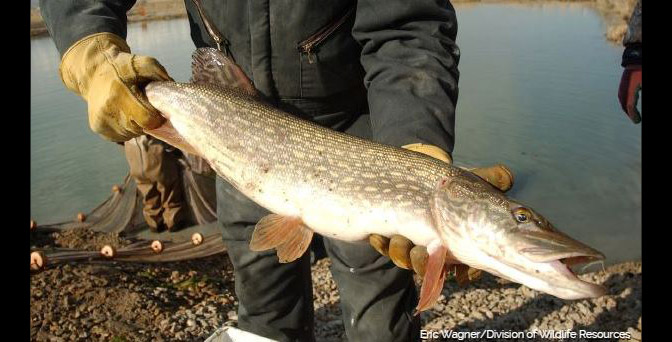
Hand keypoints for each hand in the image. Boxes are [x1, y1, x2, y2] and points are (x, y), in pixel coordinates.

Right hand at [59, 33, 171, 141]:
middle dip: (146, 119)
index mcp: (120, 93)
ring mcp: (101, 121)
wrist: (94, 72)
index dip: (156, 117)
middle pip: (140, 128)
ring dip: (136, 124)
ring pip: (131, 133)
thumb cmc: (124, 68)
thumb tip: (174, 95)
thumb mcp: (144, 64)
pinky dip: (126, 128)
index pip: (147, 119)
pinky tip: (122, 113)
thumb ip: (161, 76)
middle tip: (143, 106)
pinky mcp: (98, 128)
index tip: (157, 109)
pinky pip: (121, 136)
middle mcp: (108, 109)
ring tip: (131, 108)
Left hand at [369, 143, 514, 282]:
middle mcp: (432, 248)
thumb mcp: (468, 180)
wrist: (414, 169)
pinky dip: (381, 242)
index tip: (461, 274)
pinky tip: (379, 233)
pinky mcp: (388, 235)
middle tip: (423, 251)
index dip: (464, 273)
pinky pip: (383, 247)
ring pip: (404, 259)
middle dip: (424, 263)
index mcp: (455, 243)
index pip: (464, 267)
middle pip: (428, 268)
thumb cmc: (447, 182)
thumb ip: (489, 178)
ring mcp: (410, 243)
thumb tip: (507, 175)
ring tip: (398, 236)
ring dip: (402, 251)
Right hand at [618, 64, 641, 123]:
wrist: (638, 54)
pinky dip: (625, 98)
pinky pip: (623, 92)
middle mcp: (625, 87)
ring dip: (626, 105)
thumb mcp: (643, 82)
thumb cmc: (641, 68)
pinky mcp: (626, 79)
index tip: (637, 121)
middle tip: (634, 118)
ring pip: (622, 97)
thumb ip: (637, 94)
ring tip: (630, 110)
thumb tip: (632, 105)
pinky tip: (630, 98)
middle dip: (629, 112)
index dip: (633, 115)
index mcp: (631, 89)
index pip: (630, 106)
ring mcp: (624, 82)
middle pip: (624, 103)